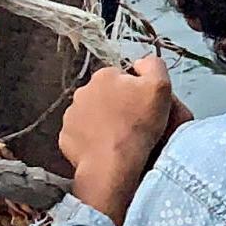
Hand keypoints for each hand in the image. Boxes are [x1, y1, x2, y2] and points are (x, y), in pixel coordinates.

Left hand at [58, 56, 182, 225]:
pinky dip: (91, 137)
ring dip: (102, 120)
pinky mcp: (65, 138)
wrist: (114, 163)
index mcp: (104, 76)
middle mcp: (82, 92)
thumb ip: (153, 64)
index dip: (133, 89)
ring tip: (118, 135)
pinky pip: (81, 133)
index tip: (141, 104)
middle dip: (115, 103)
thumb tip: (140, 63)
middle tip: (131, 121)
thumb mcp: (161, 86)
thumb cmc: (139, 123)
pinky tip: (104, 145)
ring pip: (91, 113)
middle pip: (104, 93)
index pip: (120, 76)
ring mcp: (70, 116)